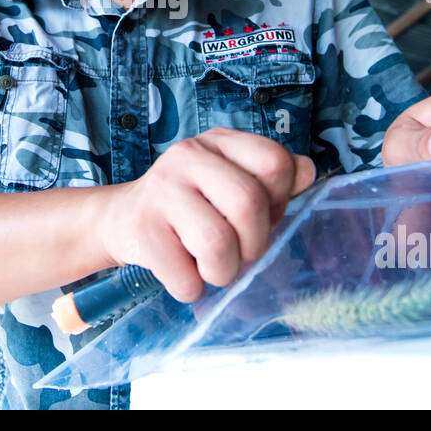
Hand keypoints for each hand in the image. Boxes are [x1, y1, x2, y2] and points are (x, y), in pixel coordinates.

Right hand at [98, 126, 316, 302]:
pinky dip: (192, 288)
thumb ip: (273, 179)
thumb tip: (308, 172)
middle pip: (249, 205)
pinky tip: (182, 271)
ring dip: (223, 272)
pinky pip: (186, 279)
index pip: (276, 163)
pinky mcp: (142, 229)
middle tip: (240, 253)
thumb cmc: (191, 205)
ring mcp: (161, 190)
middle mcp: (188, 155)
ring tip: (212, 267)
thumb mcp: (231, 181)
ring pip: (218, 245)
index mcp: (219, 143)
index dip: (279, 200)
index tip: (260, 216)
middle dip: (254, 245)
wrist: (121, 219)